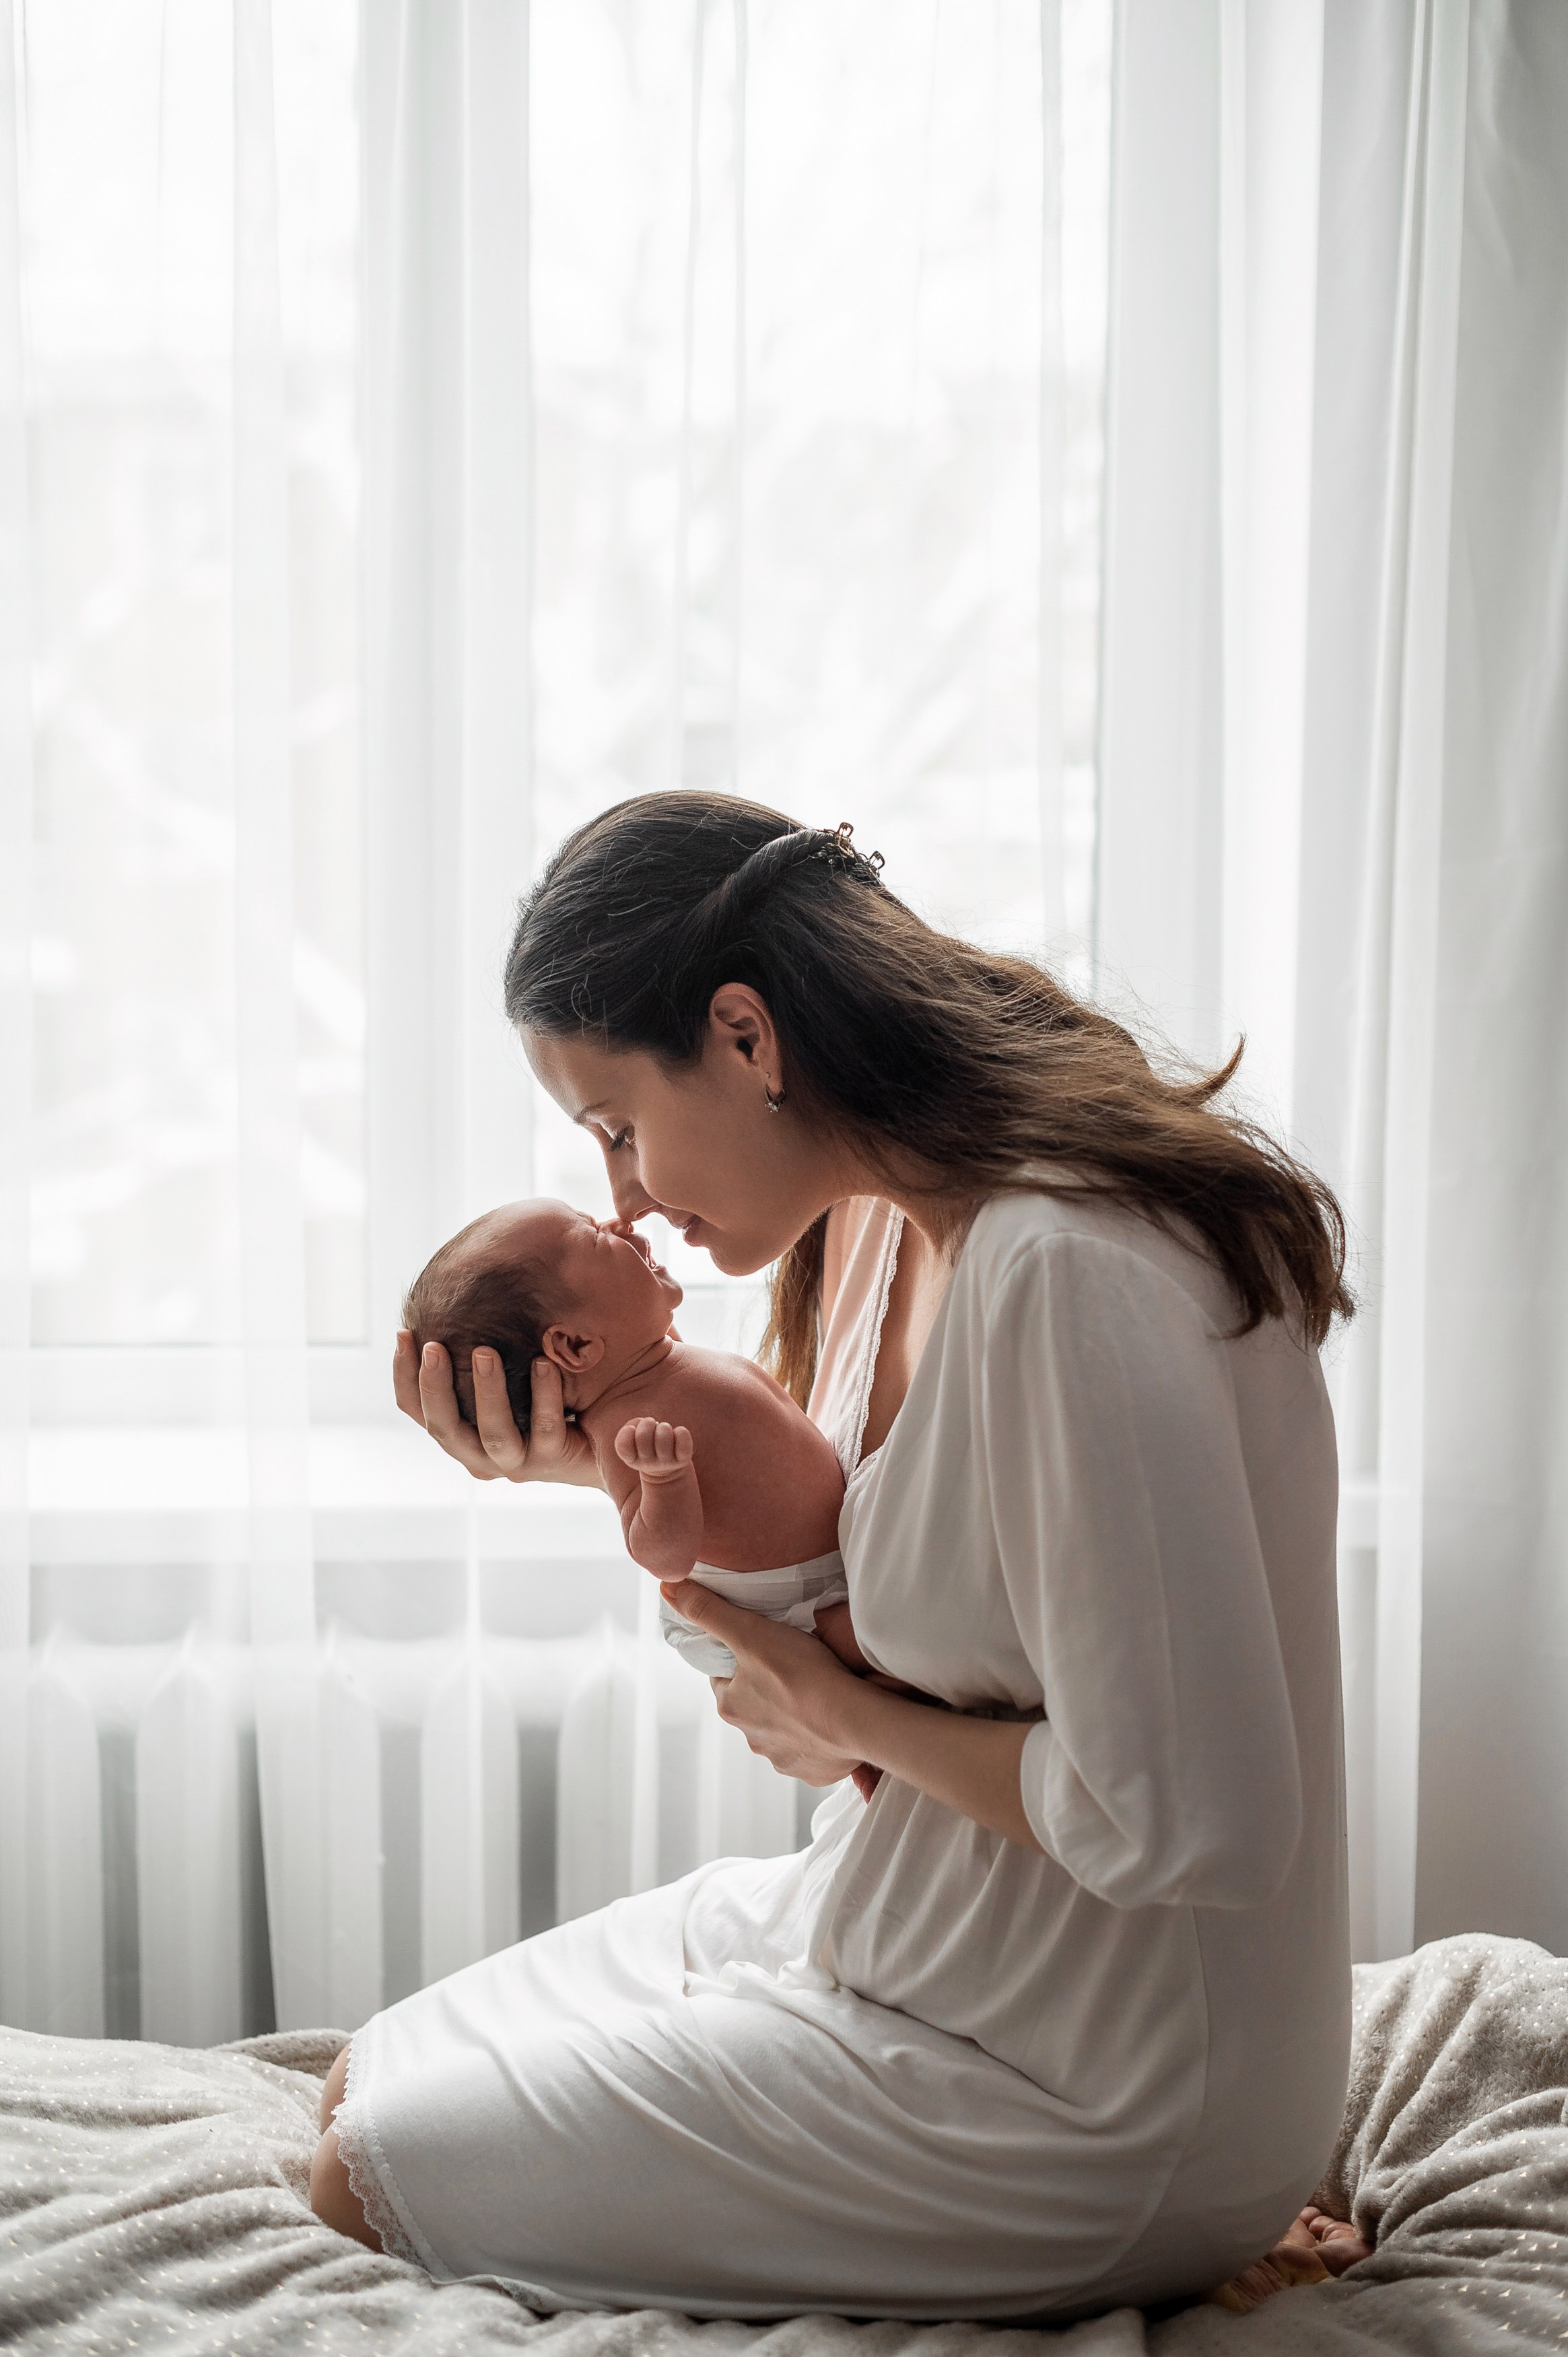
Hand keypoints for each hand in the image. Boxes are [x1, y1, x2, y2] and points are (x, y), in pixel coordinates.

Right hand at [393, 1332, 601, 1487]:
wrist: (593, 1434)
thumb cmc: (534, 1392)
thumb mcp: (498, 1370)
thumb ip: (471, 1351)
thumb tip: (445, 1293)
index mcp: (456, 1432)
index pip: (415, 1408)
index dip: (403, 1374)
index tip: (404, 1333)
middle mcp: (477, 1454)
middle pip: (444, 1427)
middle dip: (435, 1386)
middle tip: (434, 1346)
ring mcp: (514, 1462)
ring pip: (494, 1433)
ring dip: (488, 1391)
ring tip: (485, 1351)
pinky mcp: (552, 1461)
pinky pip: (546, 1429)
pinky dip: (543, 1396)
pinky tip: (543, 1363)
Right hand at [614, 1418, 694, 1481]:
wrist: (667, 1469)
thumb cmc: (647, 1445)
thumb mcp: (634, 1437)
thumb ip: (632, 1425)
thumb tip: (640, 1422)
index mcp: (631, 1459)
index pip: (623, 1444)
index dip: (627, 1431)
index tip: (633, 1429)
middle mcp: (647, 1464)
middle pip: (643, 1435)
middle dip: (647, 1423)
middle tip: (651, 1425)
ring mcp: (666, 1463)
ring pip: (663, 1435)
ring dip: (664, 1427)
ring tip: (664, 1430)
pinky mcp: (682, 1460)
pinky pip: (683, 1441)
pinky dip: (681, 1432)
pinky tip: (677, 1434)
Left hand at [660, 1578, 870, 1788]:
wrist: (854, 1721)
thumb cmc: (800, 1674)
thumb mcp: (750, 1631)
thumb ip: (709, 1611)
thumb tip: (668, 1588)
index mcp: (731, 1707)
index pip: (725, 1677)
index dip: (740, 1659)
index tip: (759, 1646)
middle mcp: (752, 1739)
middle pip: (753, 1705)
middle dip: (767, 1689)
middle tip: (793, 1666)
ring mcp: (783, 1759)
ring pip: (782, 1730)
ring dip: (792, 1716)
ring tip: (816, 1693)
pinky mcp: (814, 1773)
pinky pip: (811, 1752)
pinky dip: (818, 1739)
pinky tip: (832, 1722)